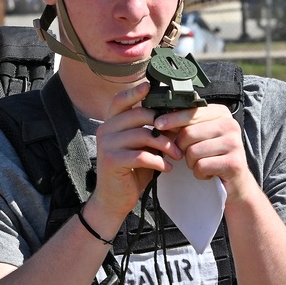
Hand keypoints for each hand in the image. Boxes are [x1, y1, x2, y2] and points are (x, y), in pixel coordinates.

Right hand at [93, 82, 182, 216]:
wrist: (114, 198)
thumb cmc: (131, 171)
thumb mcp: (142, 147)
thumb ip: (151, 131)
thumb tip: (175, 117)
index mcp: (111, 123)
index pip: (120, 100)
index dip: (135, 92)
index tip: (150, 86)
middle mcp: (105, 130)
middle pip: (138, 115)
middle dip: (164, 126)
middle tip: (180, 139)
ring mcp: (106, 144)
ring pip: (143, 135)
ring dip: (166, 146)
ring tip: (177, 156)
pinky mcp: (112, 160)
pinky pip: (141, 155)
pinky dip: (158, 161)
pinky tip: (166, 168)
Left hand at [152, 102, 253, 200]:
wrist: (235, 180)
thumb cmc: (211, 154)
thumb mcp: (199, 135)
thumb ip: (184, 124)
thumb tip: (159, 119)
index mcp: (221, 113)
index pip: (191, 113)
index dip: (172, 119)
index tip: (157, 124)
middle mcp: (230, 125)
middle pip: (188, 133)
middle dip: (182, 147)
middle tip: (190, 154)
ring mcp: (234, 143)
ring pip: (193, 151)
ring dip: (191, 162)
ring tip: (202, 163)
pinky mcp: (233, 163)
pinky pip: (201, 166)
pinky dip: (199, 173)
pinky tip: (209, 172)